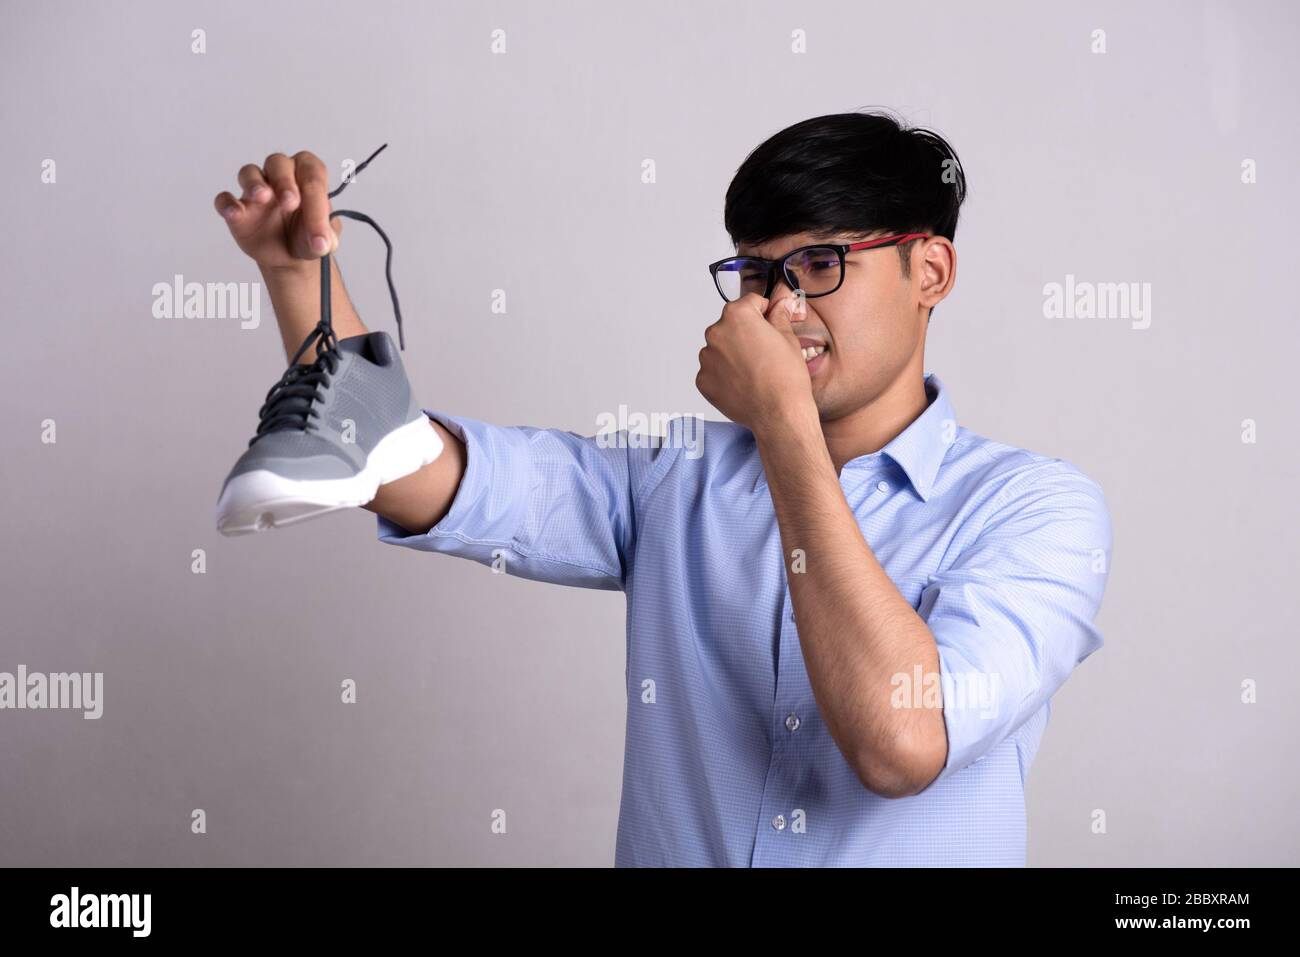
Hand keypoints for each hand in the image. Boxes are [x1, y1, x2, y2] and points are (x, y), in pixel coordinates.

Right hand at [212, 150, 341, 271]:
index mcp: (307, 177)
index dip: (316, 199)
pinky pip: (225, 199)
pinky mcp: (238, 209)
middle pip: (278, 163)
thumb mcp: (323, 241)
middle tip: (290, 202)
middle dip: (284, 180)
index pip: (312, 176)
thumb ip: (325, 238)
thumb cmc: (307, 237)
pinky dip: (227, 204)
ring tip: (262, 197)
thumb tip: (321, 243)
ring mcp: (255, 190)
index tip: (318, 230)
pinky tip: (235, 213)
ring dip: (254, 183)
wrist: (288, 257)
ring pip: (249, 173)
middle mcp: (280, 176)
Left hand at [695, 292, 815, 432]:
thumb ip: (778, 316)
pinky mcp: (703, 380)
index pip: (750, 303)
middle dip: (745, 334)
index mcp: (737, 315)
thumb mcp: (788, 338)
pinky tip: (743, 383)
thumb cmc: (786, 378)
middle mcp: (716, 333)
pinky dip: (724, 374)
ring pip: (720, 348)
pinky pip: (713, 370)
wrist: (779, 413)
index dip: (764, 312)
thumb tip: (780, 305)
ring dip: (732, 354)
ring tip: (753, 371)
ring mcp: (706, 358)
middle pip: (731, 325)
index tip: (770, 322)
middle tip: (764, 352)